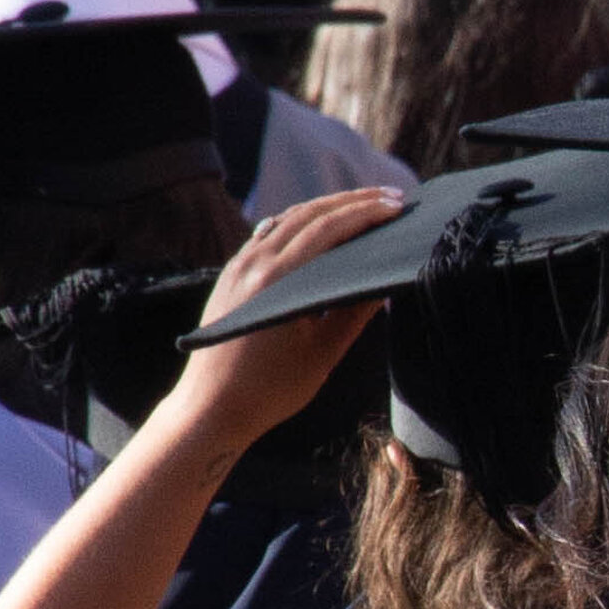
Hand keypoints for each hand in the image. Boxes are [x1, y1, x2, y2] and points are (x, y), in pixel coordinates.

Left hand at [181, 184, 408, 431]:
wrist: (209, 410)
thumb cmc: (268, 392)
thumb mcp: (323, 354)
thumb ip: (355, 313)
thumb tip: (385, 282)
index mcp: (277, 279)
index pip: (329, 227)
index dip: (367, 213)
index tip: (399, 208)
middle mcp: (254, 263)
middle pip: (310, 213)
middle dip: (354, 201)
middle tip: (392, 198)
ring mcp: (238, 265)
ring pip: (288, 219)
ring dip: (327, 207)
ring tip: (363, 205)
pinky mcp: (230, 274)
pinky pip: (268, 234)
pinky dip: (300, 223)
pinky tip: (320, 226)